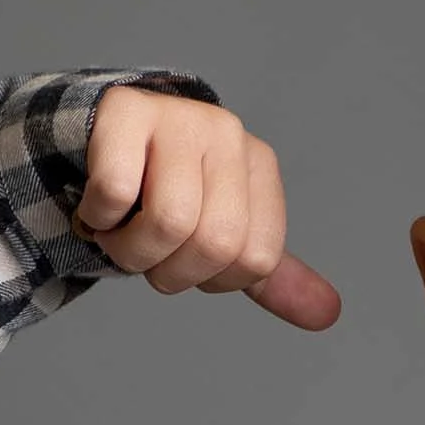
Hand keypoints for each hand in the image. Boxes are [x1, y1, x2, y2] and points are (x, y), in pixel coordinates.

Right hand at [72, 86, 340, 325]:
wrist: (99, 140)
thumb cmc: (161, 193)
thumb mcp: (223, 235)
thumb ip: (268, 275)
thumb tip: (328, 314)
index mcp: (260, 166)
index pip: (256, 260)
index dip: (213, 280)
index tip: (185, 256)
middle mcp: (228, 135)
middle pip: (215, 243)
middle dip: (168, 272)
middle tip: (144, 253)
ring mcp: (179, 116)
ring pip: (169, 221)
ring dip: (129, 251)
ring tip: (117, 234)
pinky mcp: (125, 110)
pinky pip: (117, 193)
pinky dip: (97, 218)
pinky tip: (96, 207)